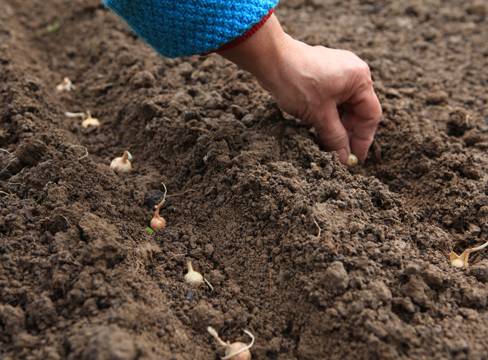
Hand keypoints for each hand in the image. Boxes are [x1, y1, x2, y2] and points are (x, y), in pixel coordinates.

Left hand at [220, 15, 381, 163]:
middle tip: (339, 155)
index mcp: (360, 79)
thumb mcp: (319, 116)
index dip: (363, 140)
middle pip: (358, 111)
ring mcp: (338, 71)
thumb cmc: (297, 83)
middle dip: (348, 134)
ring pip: (343, 107)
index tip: (355, 160)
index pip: (370, 115)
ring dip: (336, 126)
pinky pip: (332, 99)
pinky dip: (328, 115)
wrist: (270, 59)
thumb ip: (336, 138)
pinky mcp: (323, 73)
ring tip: (326, 145)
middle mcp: (354, 72)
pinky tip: (318, 129)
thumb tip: (346, 159)